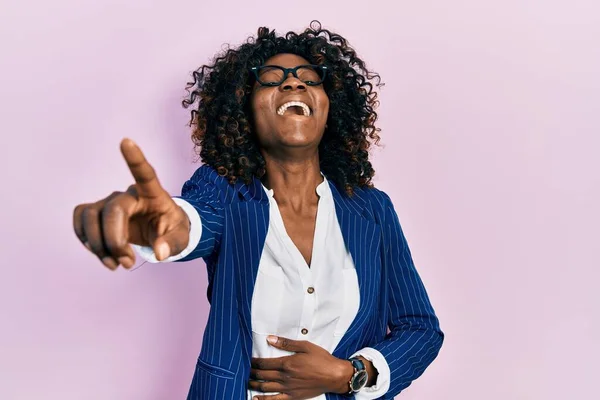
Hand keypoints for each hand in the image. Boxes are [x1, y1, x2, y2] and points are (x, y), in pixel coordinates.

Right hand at [73, 138, 190, 269]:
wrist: (161, 231)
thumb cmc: (172, 229)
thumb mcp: (181, 239)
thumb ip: (172, 245)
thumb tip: (160, 253)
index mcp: (153, 194)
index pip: (144, 173)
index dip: (135, 158)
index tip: (126, 140)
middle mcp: (128, 194)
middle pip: (111, 210)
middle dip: (114, 241)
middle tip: (127, 263)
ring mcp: (110, 202)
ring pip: (89, 216)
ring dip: (98, 245)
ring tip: (116, 264)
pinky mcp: (97, 213)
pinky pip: (80, 221)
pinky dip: (86, 241)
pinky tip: (103, 255)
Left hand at [249, 335, 353, 399]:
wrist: (334, 375)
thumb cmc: (321, 359)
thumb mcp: (305, 346)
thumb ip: (286, 343)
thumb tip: (270, 339)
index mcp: (287, 363)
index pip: (264, 363)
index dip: (254, 362)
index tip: (248, 360)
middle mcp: (285, 377)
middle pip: (262, 375)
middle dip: (251, 373)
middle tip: (245, 370)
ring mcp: (288, 388)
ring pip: (265, 387)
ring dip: (254, 385)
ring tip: (247, 381)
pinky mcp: (292, 397)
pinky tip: (255, 398)